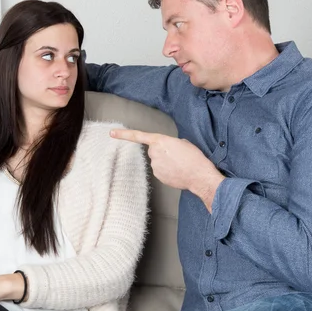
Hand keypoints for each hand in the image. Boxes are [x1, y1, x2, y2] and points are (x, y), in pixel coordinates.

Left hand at [110, 129, 224, 211]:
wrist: (199, 175)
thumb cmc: (194, 158)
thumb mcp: (183, 143)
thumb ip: (170, 144)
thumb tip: (168, 150)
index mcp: (160, 141)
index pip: (138, 136)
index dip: (124, 134)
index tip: (112, 133)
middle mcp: (154, 153)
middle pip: (154, 151)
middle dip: (162, 153)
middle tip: (177, 156)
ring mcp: (155, 166)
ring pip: (158, 162)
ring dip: (166, 162)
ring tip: (180, 164)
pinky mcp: (158, 177)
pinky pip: (161, 171)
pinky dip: (168, 171)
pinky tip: (178, 172)